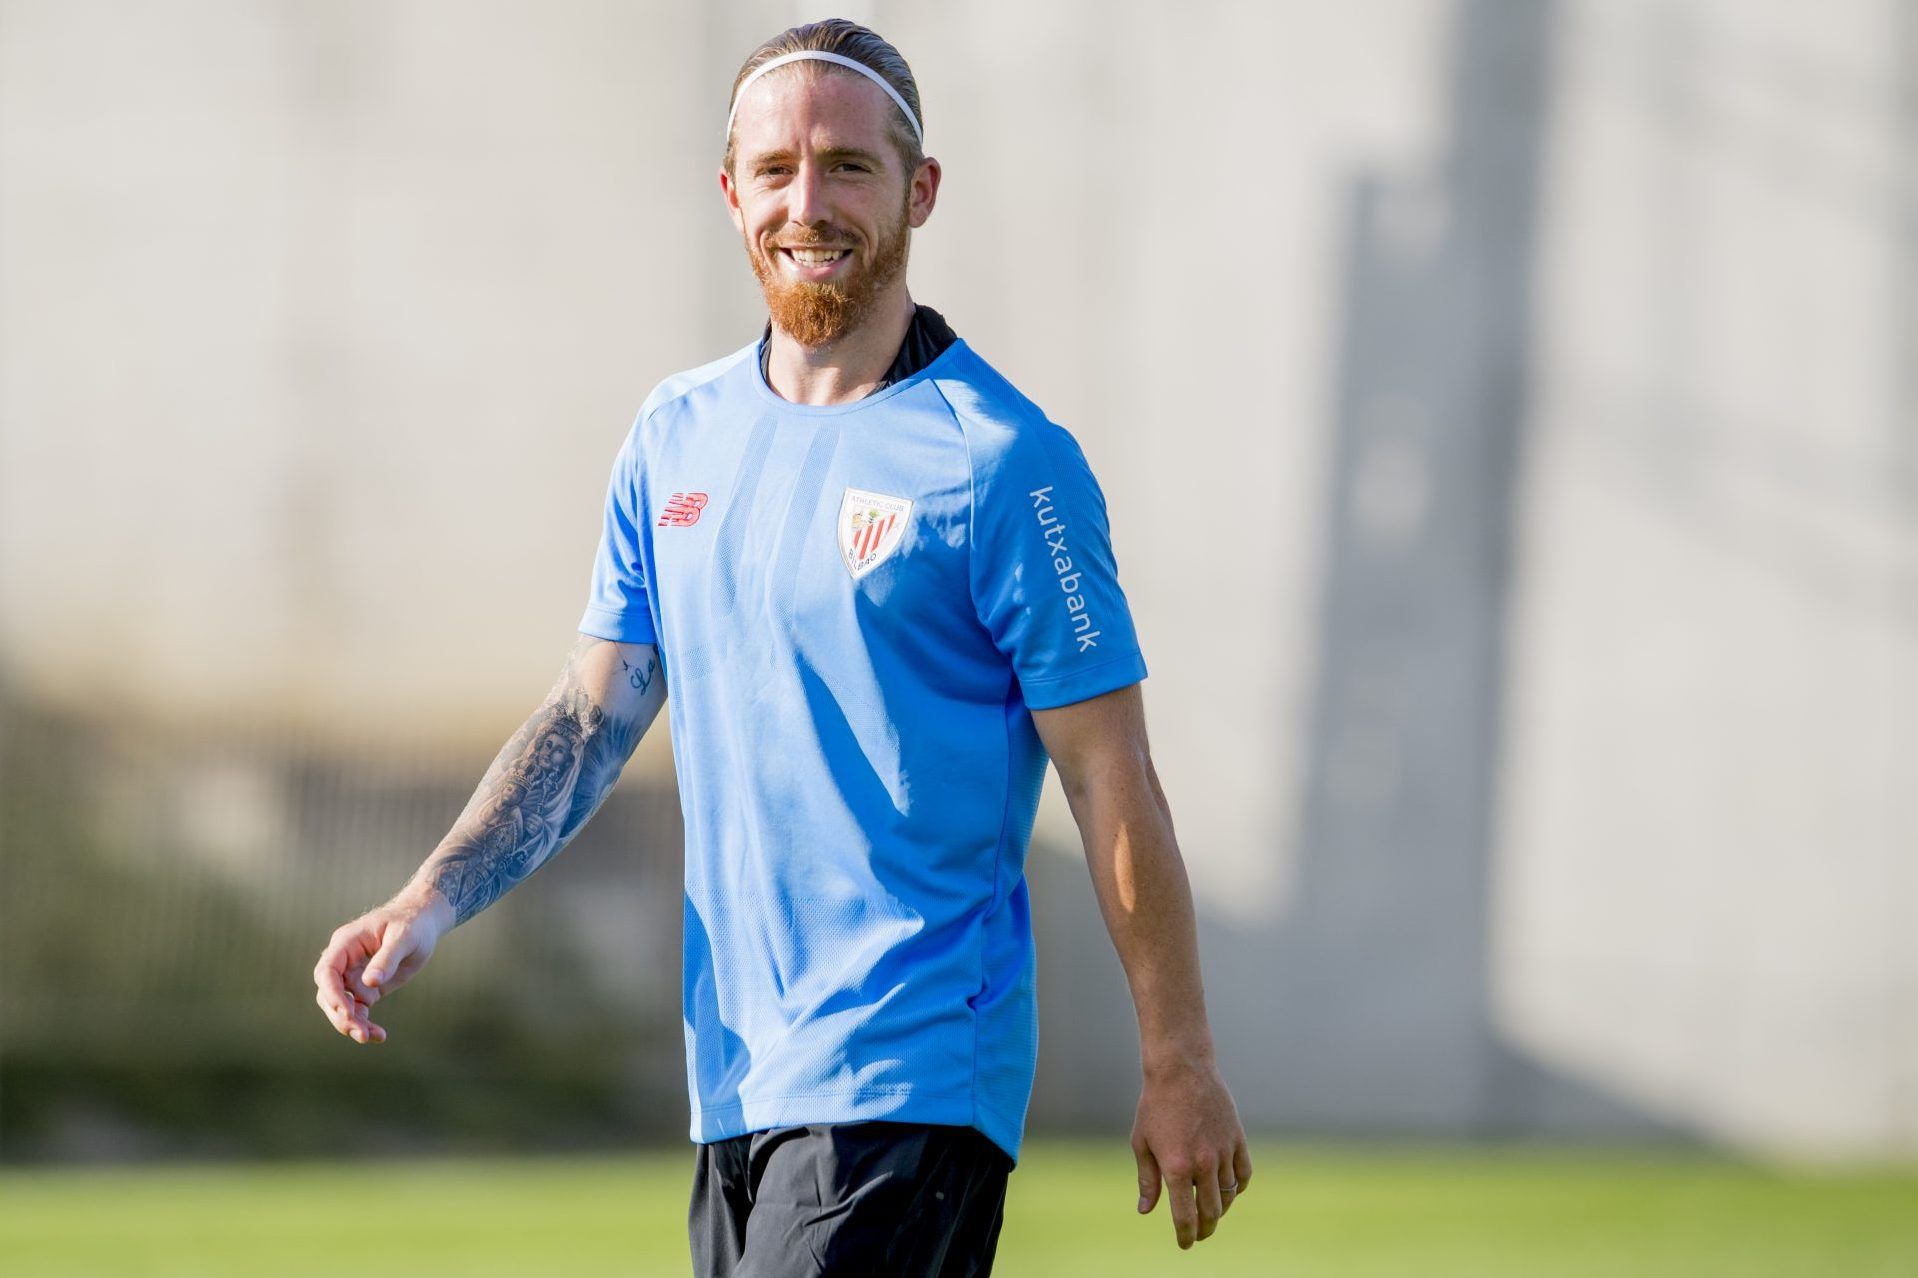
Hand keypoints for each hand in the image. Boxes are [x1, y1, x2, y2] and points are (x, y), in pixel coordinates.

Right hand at [312, 886, 451, 1043]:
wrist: (423, 923)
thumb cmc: (412, 924)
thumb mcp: (404, 937)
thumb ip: (387, 958)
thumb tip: (369, 982)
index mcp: (346, 943)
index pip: (327, 970)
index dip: (332, 993)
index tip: (347, 1011)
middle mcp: (344, 961)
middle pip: (328, 993)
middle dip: (340, 1015)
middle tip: (359, 1032)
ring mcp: (353, 976)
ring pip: (341, 1006)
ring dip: (351, 1024)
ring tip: (369, 1037)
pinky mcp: (366, 989)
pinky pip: (359, 1011)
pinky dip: (365, 1024)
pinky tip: (379, 1036)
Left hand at [1131, 1052, 1252, 1248]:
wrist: (1181, 1069)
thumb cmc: (1155, 1105)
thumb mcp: (1142, 1143)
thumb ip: (1147, 1180)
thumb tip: (1146, 1210)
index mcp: (1176, 1167)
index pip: (1185, 1216)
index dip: (1185, 1236)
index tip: (1185, 1244)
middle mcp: (1203, 1163)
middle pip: (1210, 1212)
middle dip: (1204, 1229)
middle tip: (1199, 1235)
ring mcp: (1223, 1151)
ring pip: (1229, 1195)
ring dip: (1220, 1209)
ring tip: (1211, 1213)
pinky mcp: (1237, 1138)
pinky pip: (1244, 1173)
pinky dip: (1239, 1186)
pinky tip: (1229, 1190)